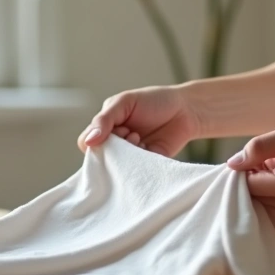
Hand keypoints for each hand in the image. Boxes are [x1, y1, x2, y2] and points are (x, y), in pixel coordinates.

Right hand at [78, 86, 201, 157]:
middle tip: (131, 133)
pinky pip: (135, 174)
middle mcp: (115, 143)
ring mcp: (130, 156)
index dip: (97, 140)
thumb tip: (88, 141)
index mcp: (106, 126)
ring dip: (129, 154)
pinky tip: (150, 148)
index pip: (86, 141)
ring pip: (117, 168)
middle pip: (101, 157)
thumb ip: (104, 120)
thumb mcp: (125, 102)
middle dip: (115, 147)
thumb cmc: (155, 100)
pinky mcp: (146, 166)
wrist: (187, 109)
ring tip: (141, 138)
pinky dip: (141, 164)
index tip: (117, 129)